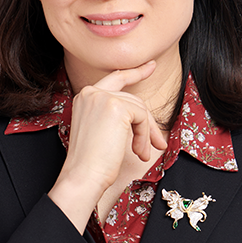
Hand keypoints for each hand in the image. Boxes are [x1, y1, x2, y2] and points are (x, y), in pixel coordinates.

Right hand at [48, 62, 166, 230]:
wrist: (83, 176)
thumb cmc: (91, 162)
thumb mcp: (101, 131)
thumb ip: (116, 117)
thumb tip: (144, 116)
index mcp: (85, 97)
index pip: (115, 78)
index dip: (135, 73)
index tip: (151, 66)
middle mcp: (91, 92)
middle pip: (132, 99)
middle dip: (149, 123)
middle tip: (158, 143)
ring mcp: (103, 97)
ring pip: (140, 109)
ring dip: (146, 134)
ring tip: (142, 154)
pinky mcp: (116, 106)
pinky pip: (142, 117)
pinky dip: (144, 136)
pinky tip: (138, 152)